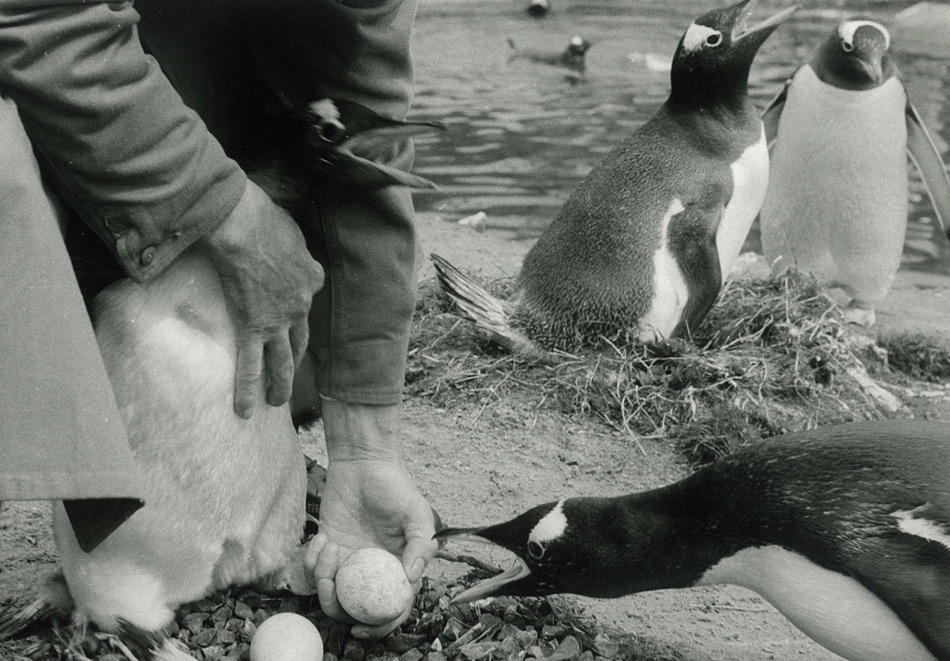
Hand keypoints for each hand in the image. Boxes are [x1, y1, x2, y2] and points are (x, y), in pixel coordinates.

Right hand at [201, 180, 323, 417]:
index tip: (291, 314)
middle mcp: (300, 305)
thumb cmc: (262, 217)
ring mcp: (278, 321)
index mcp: (311, 277)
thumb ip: (288, 242)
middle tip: (292, 375)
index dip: (299, 307)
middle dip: (296, 358)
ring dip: (279, 384)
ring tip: (276, 401)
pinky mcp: (253, 328)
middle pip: (300, 338)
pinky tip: (245, 411)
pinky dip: (247, 389)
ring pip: (282, 360)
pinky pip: (251, 365)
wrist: (244, 225)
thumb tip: (280, 240)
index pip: (308, 296)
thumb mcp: (287, 226)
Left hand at [305, 459, 436, 637]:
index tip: (361, 629)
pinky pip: (314, 570)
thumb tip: (412, 578)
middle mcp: (372, 571)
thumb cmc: (395, 486)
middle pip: (356, 609)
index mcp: (397, 569)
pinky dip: (313, 560)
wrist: (364, 462)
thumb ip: (421, 545)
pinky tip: (322, 538)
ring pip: (331, 593)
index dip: (380, 627)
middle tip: (331, 591)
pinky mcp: (327, 549)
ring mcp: (349, 562)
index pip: (392, 608)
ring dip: (323, 580)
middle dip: (339, 610)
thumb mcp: (416, 513)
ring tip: (327, 550)